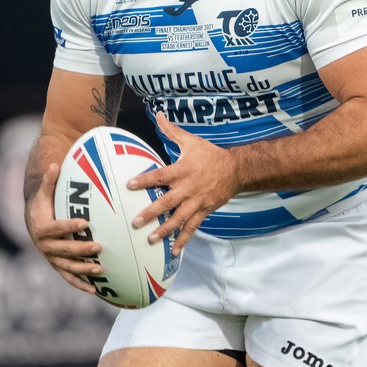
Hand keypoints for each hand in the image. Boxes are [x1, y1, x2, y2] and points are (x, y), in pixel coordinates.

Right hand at [27, 160, 104, 295]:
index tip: (85, 222)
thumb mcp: (44, 193)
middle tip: (99, 246)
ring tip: (101, 268)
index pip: (56, 227)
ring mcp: (51, 259)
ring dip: (83, 269)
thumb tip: (55, 164)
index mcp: (41, 228)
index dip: (69, 226)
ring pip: (67, 266)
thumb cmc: (44, 205)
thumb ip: (50, 181)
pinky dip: (81, 284)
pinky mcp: (58, 267)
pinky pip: (69, 278)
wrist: (34, 223)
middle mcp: (44, 246)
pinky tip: (95, 290)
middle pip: (64, 249)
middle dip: (81, 249)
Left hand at [128, 115, 238, 252]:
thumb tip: (158, 115)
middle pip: (167, 202)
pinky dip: (183, 240)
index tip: (130, 185)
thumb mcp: (191, 141)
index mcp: (182, 170)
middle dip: (151, 213)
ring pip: (179, 219)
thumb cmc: (210, 155)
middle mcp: (188, 188)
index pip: (160, 176)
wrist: (236, 170)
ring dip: (165, 230)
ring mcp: (196, 202)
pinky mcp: (204, 211)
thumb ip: (172, 131)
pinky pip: (192, 227)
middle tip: (136, 222)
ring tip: (151, 240)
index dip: (145, 180)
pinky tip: (173, 251)